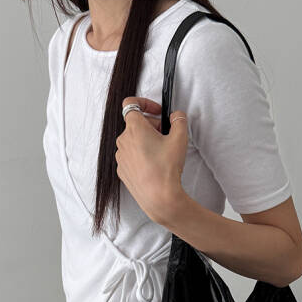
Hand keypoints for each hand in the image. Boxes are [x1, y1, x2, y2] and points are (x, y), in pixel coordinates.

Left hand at [115, 96, 187, 225]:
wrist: (159, 197)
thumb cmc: (166, 169)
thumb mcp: (180, 138)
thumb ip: (179, 120)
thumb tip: (177, 116)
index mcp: (134, 128)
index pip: (131, 103)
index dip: (145, 103)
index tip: (157, 111)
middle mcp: (123, 140)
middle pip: (135, 124)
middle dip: (151, 125)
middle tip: (166, 135)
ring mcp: (121, 156)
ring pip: (133, 140)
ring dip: (145, 141)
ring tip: (161, 152)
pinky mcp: (122, 170)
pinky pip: (131, 156)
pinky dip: (141, 155)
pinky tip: (154, 165)